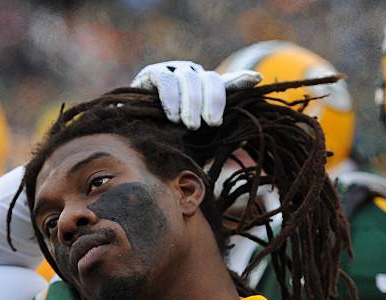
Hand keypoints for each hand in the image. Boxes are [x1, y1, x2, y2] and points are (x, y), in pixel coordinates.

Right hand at [131, 60, 261, 129]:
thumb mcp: (195, 141)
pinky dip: (171, 98)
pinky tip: (171, 115)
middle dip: (212, 102)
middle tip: (212, 124)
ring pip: (189, 79)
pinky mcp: (153, 74)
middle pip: (209, 80)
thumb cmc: (166, 140)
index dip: (239, 81)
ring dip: (191, 104)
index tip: (255, 80)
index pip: (225, 83)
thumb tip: (243, 137)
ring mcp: (173, 72)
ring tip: (189, 125)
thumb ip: (215, 138)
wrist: (130, 135)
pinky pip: (166, 80)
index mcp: (204, 91)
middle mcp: (192, 77)